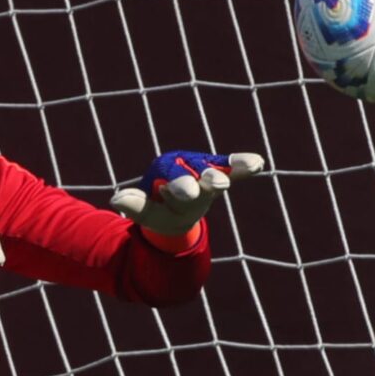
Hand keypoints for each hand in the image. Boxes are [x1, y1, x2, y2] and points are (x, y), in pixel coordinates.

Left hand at [110, 151, 263, 235]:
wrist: (173, 208)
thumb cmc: (158, 209)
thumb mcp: (146, 212)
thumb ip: (135, 205)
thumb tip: (116, 200)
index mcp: (164, 171)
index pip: (171, 177)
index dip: (177, 186)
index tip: (181, 193)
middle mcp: (185, 165)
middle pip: (196, 170)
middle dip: (205, 177)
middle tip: (216, 184)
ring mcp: (204, 169)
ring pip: (216, 166)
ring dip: (232, 166)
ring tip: (250, 165)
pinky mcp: (220, 173)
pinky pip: (232, 167)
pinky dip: (243, 164)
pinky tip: (259, 162)